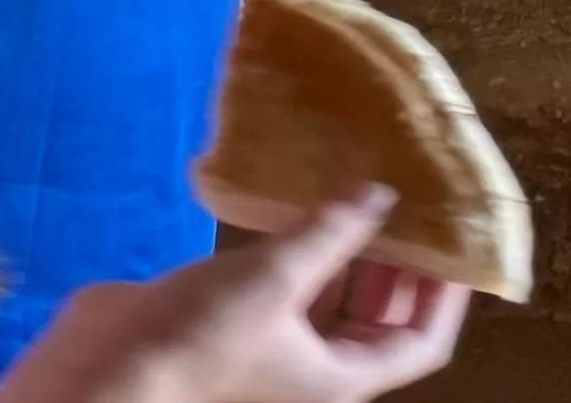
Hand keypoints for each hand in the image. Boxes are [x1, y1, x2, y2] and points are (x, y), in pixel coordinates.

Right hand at [0, 188, 463, 402]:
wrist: (114, 362)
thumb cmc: (206, 334)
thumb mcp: (277, 278)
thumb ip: (331, 234)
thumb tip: (382, 193)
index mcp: (345, 376)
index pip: (422, 340)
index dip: (446, 296)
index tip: (456, 242)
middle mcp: (318, 366)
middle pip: (380, 321)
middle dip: (398, 270)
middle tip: (410, 208)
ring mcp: (274, 343)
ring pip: (330, 300)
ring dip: (347, 256)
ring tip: (360, 198)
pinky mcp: (231, 319)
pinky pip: (283, 285)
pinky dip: (297, 252)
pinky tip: (294, 210)